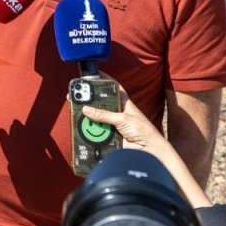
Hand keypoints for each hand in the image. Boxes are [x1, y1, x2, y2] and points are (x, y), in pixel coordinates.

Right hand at [81, 91, 213, 208]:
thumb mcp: (123, 119)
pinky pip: (97, 132)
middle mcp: (117, 113)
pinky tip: (82, 128)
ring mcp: (112, 125)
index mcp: (124, 103)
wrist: (149, 151)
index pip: (112, 88)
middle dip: (89, 100)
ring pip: (97, 118)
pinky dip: (90, 131)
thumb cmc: (143, 130)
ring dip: (88, 118)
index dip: (104, 81)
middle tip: (76, 96)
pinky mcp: (109, 136)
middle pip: (100, 104)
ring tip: (76, 111)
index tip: (93, 74)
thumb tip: (86, 109)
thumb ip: (104, 115)